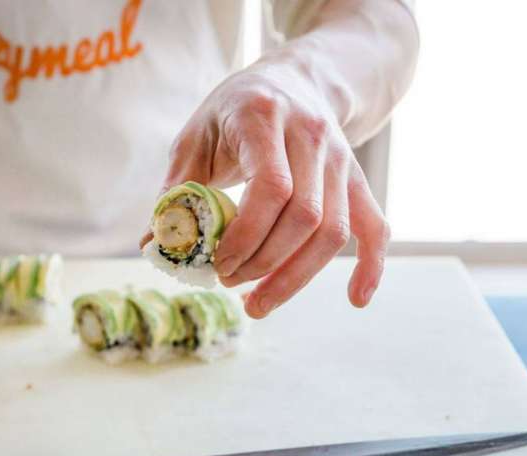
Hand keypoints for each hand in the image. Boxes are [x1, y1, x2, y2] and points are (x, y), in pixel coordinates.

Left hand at [159, 60, 389, 318]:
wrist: (292, 80)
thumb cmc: (233, 112)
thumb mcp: (195, 137)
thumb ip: (175, 190)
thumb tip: (152, 245)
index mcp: (264, 117)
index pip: (271, 187)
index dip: (246, 235)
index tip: (217, 262)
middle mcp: (312, 135)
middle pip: (305, 217)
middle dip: (264, 262)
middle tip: (228, 282)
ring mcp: (341, 159)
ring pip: (334, 231)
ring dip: (296, 277)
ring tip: (258, 304)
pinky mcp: (356, 179)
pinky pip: (374, 226)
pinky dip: (370, 266)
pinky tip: (356, 299)